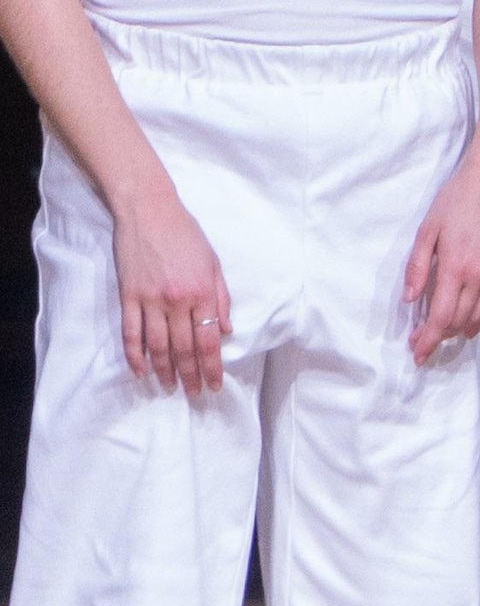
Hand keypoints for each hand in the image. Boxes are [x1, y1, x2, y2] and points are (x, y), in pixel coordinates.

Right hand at [111, 188, 229, 398]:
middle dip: (190, 375)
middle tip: (193, 394)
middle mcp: (177, 301)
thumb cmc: (186, 236)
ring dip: (164, 370)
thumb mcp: (214, 264)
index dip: (211, 367)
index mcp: (203, 293)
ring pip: (157, 346)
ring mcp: (150, 300)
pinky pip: (130, 332)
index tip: (213, 385)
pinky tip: (140, 370)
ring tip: (170, 387)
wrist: (149, 212)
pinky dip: (134, 355)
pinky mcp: (128, 296)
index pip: (208, 340)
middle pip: (184, 348)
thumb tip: (225, 331)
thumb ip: (221, 300)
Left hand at [400, 157, 479, 365]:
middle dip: (439, 338)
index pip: (442, 316)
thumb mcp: (427, 230)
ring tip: (443, 337)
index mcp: (457, 267)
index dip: (428, 339)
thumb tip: (410, 300)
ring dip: (460, 331)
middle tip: (422, 346)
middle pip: (460, 321)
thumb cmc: (457, 199)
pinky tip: (473, 324)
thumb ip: (417, 268)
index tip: (416, 352)